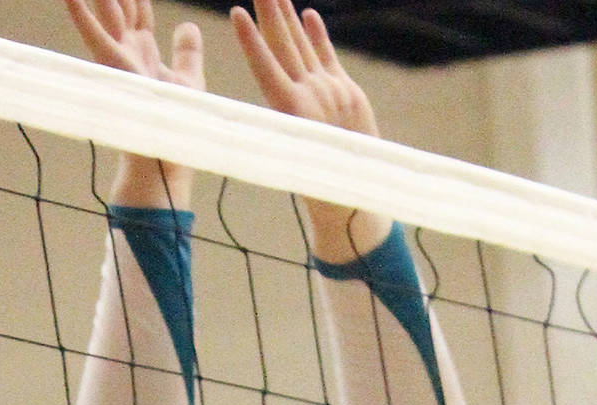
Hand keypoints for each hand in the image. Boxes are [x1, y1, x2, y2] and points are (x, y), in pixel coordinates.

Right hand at [63, 0, 203, 208]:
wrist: (167, 157)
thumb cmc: (178, 128)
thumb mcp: (189, 80)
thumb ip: (186, 52)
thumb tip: (187, 26)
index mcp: (143, 53)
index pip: (138, 12)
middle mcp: (127, 52)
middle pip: (119, 6)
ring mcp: (117, 57)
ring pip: (106, 10)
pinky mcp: (113, 65)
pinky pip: (92, 33)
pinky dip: (78, 13)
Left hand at [230, 1, 385, 261]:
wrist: (360, 195)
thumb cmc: (333, 190)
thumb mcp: (310, 167)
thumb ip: (296, 144)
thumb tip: (282, 130)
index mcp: (292, 111)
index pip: (268, 67)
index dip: (253, 42)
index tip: (236, 15)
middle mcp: (304, 95)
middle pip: (282, 47)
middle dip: (270, 15)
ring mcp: (322, 92)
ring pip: (300, 47)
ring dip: (287, 19)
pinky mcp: (342, 94)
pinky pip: (326, 58)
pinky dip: (317, 37)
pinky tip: (308, 15)